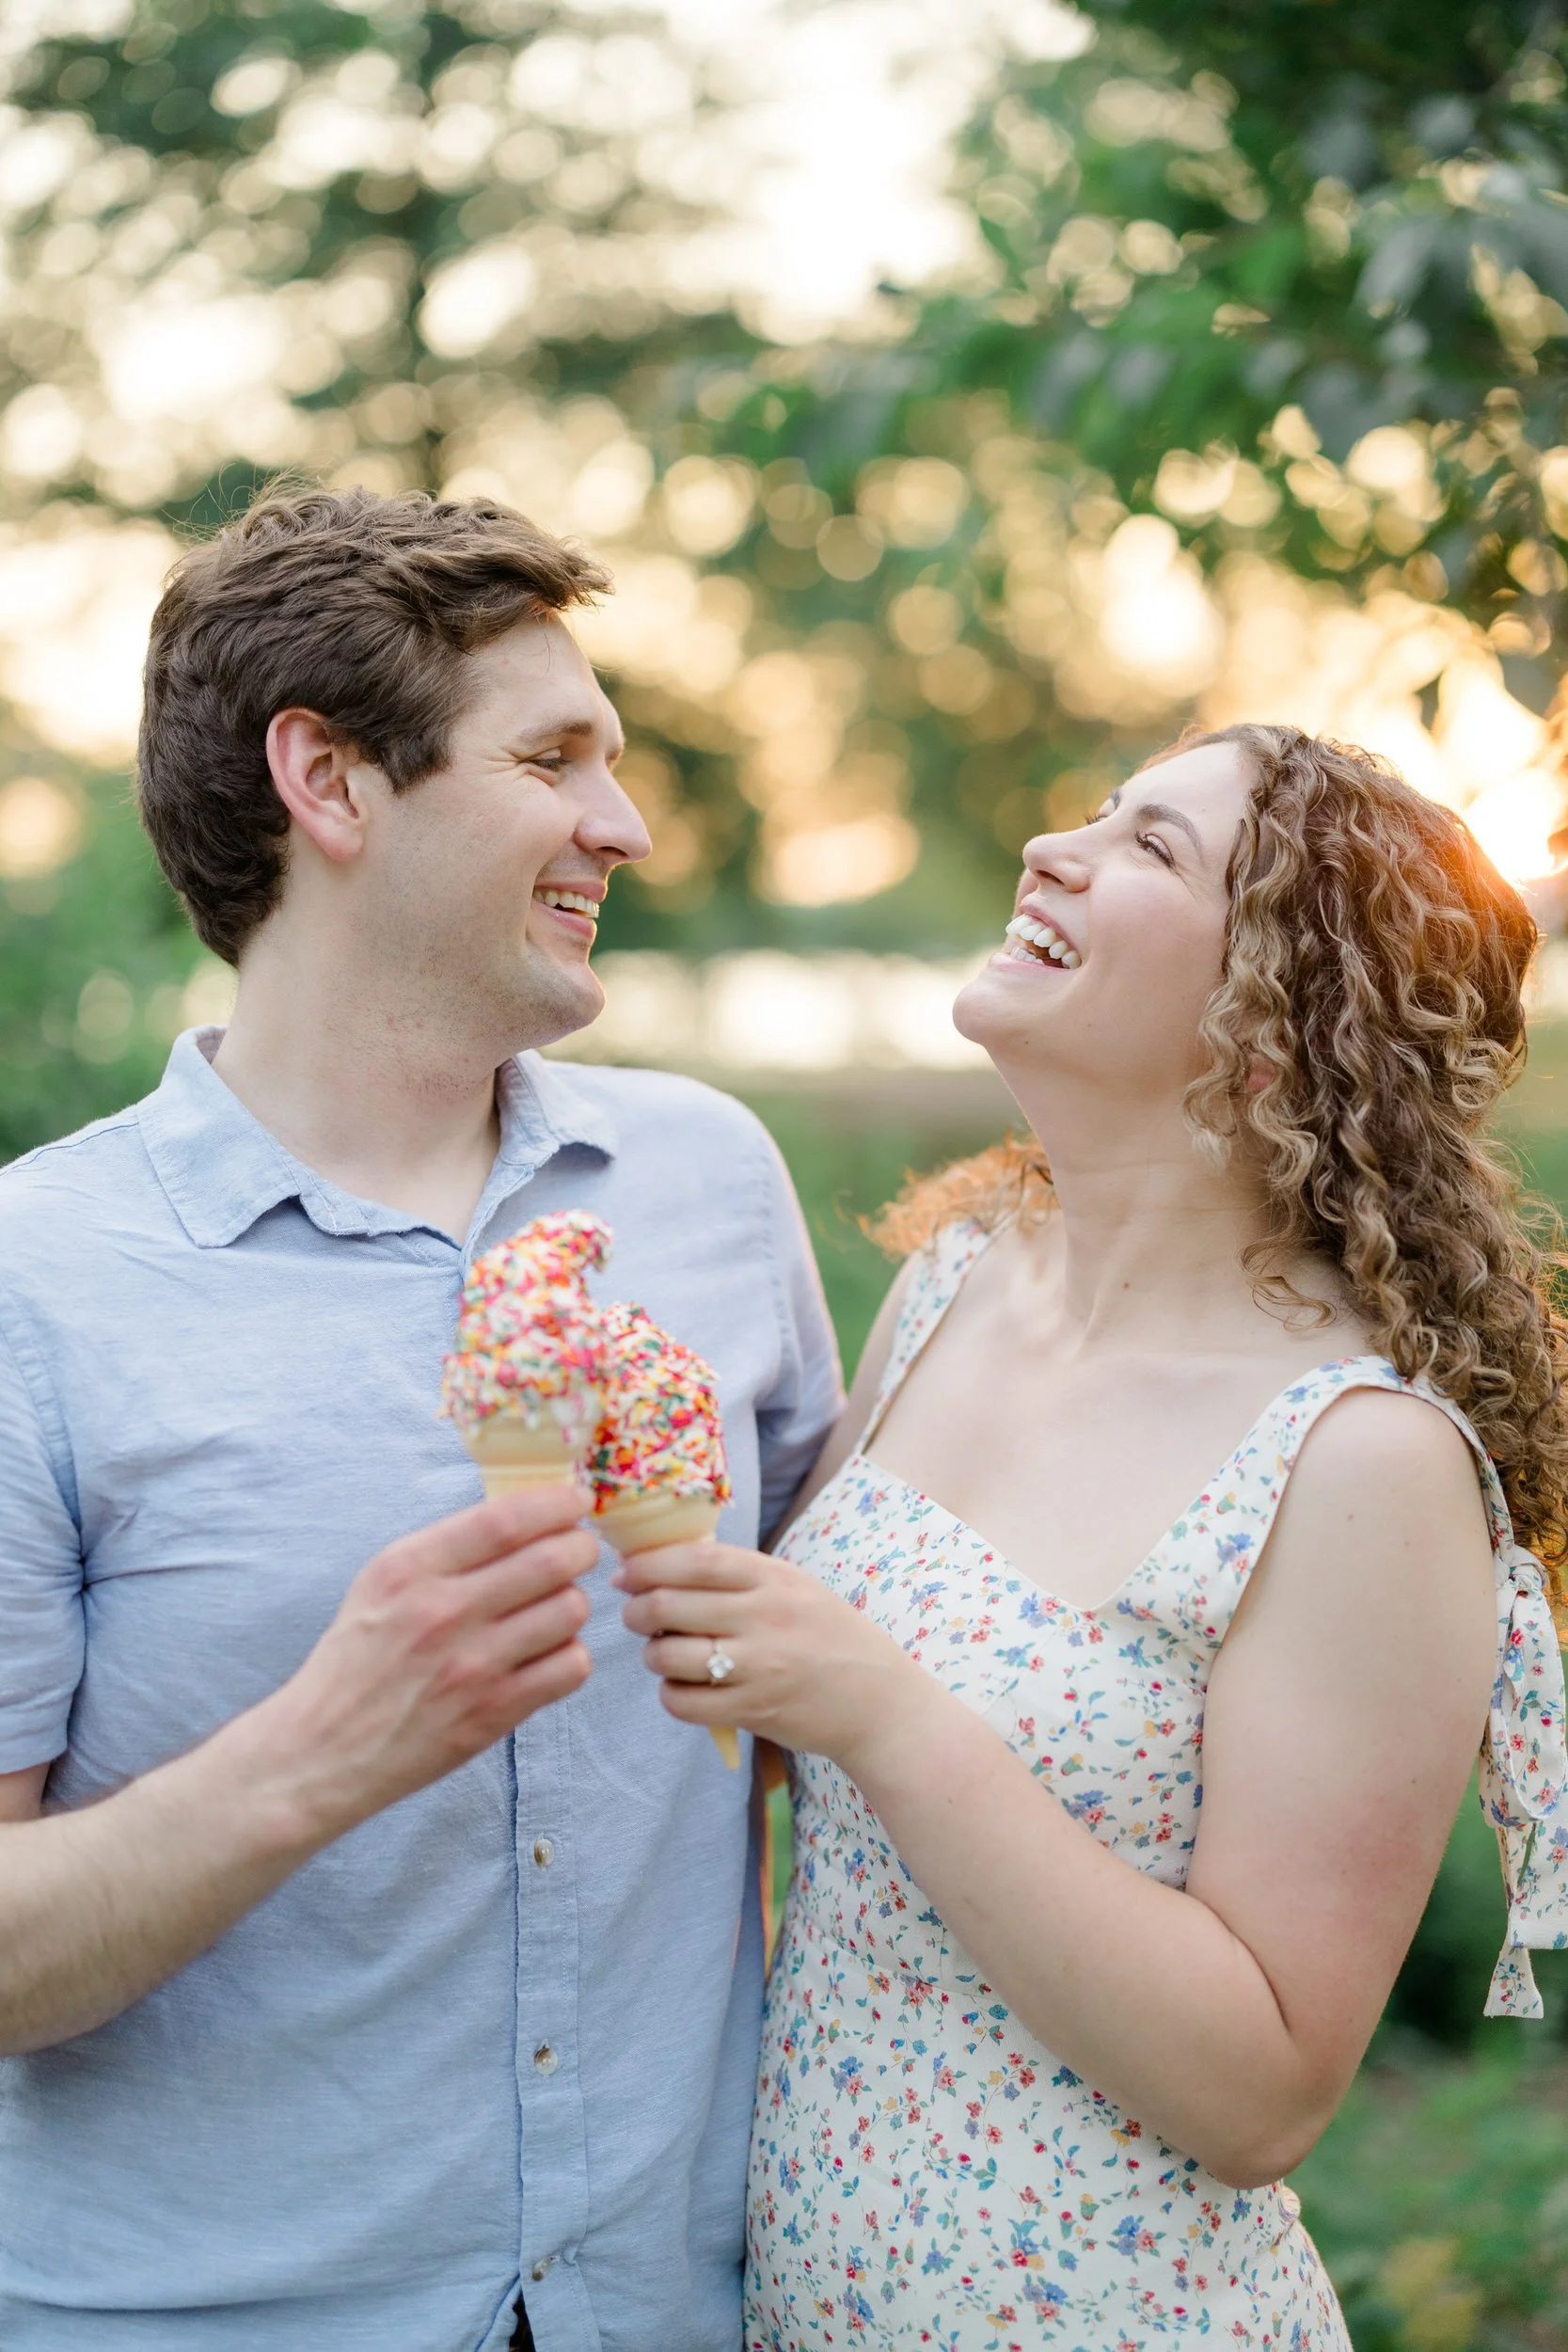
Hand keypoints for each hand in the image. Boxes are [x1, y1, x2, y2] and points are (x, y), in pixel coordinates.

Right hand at [264, 1484, 596, 1837]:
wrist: (323, 1748)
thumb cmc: (357, 1659)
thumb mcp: (381, 1583)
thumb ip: (446, 1549)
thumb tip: (525, 1516)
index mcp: (411, 1568)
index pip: (506, 1519)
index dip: (556, 1504)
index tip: (575, 1502)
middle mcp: (443, 1611)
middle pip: (553, 1560)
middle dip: (580, 1548)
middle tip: (578, 1552)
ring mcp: (472, 1665)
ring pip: (570, 1610)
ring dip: (573, 1603)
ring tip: (553, 1609)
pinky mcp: (493, 1713)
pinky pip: (570, 1667)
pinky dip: (570, 1655)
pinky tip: (547, 1655)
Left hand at [613, 1540, 934, 1776]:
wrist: (877, 1701)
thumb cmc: (829, 1636)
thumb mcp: (795, 1587)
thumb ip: (741, 1575)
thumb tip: (664, 1565)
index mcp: (774, 1578)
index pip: (695, 1560)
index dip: (649, 1564)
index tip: (624, 1572)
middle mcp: (765, 1618)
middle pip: (670, 1606)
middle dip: (637, 1610)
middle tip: (634, 1614)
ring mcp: (759, 1667)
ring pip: (669, 1656)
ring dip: (651, 1654)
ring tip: (660, 1653)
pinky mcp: (753, 1711)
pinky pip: (684, 1703)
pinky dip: (670, 1695)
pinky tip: (680, 1688)